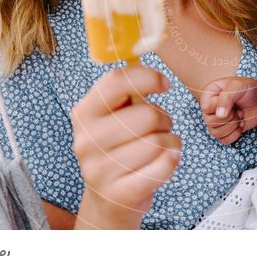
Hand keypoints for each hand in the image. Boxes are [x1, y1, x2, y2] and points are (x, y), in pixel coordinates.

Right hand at [71, 66, 180, 228]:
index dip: (148, 78)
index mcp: (84, 113)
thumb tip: (146, 51)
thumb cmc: (120, 150)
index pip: (117, 81)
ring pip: (160, 141)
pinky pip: (163, 165)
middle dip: (164, 120)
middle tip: (157, 129)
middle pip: (148, 114)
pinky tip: (164, 163)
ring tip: (157, 148)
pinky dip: (172, 161)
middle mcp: (86, 140)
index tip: (164, 85)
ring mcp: (99, 170)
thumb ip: (127, 90)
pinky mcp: (119, 194)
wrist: (108, 204)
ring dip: (170, 142)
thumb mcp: (113, 117)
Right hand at [199, 77, 256, 143]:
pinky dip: (234, 135)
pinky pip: (223, 140)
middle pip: (209, 123)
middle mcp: (211, 109)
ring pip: (216, 133)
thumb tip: (220, 115)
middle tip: (238, 110)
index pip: (206, 108)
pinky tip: (241, 124)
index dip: (221, 107)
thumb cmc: (249, 89)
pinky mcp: (226, 131)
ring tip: (240, 116)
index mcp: (209, 95)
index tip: (233, 101)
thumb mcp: (238, 86)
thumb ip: (227, 97)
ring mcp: (217, 121)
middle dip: (229, 118)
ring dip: (232, 126)